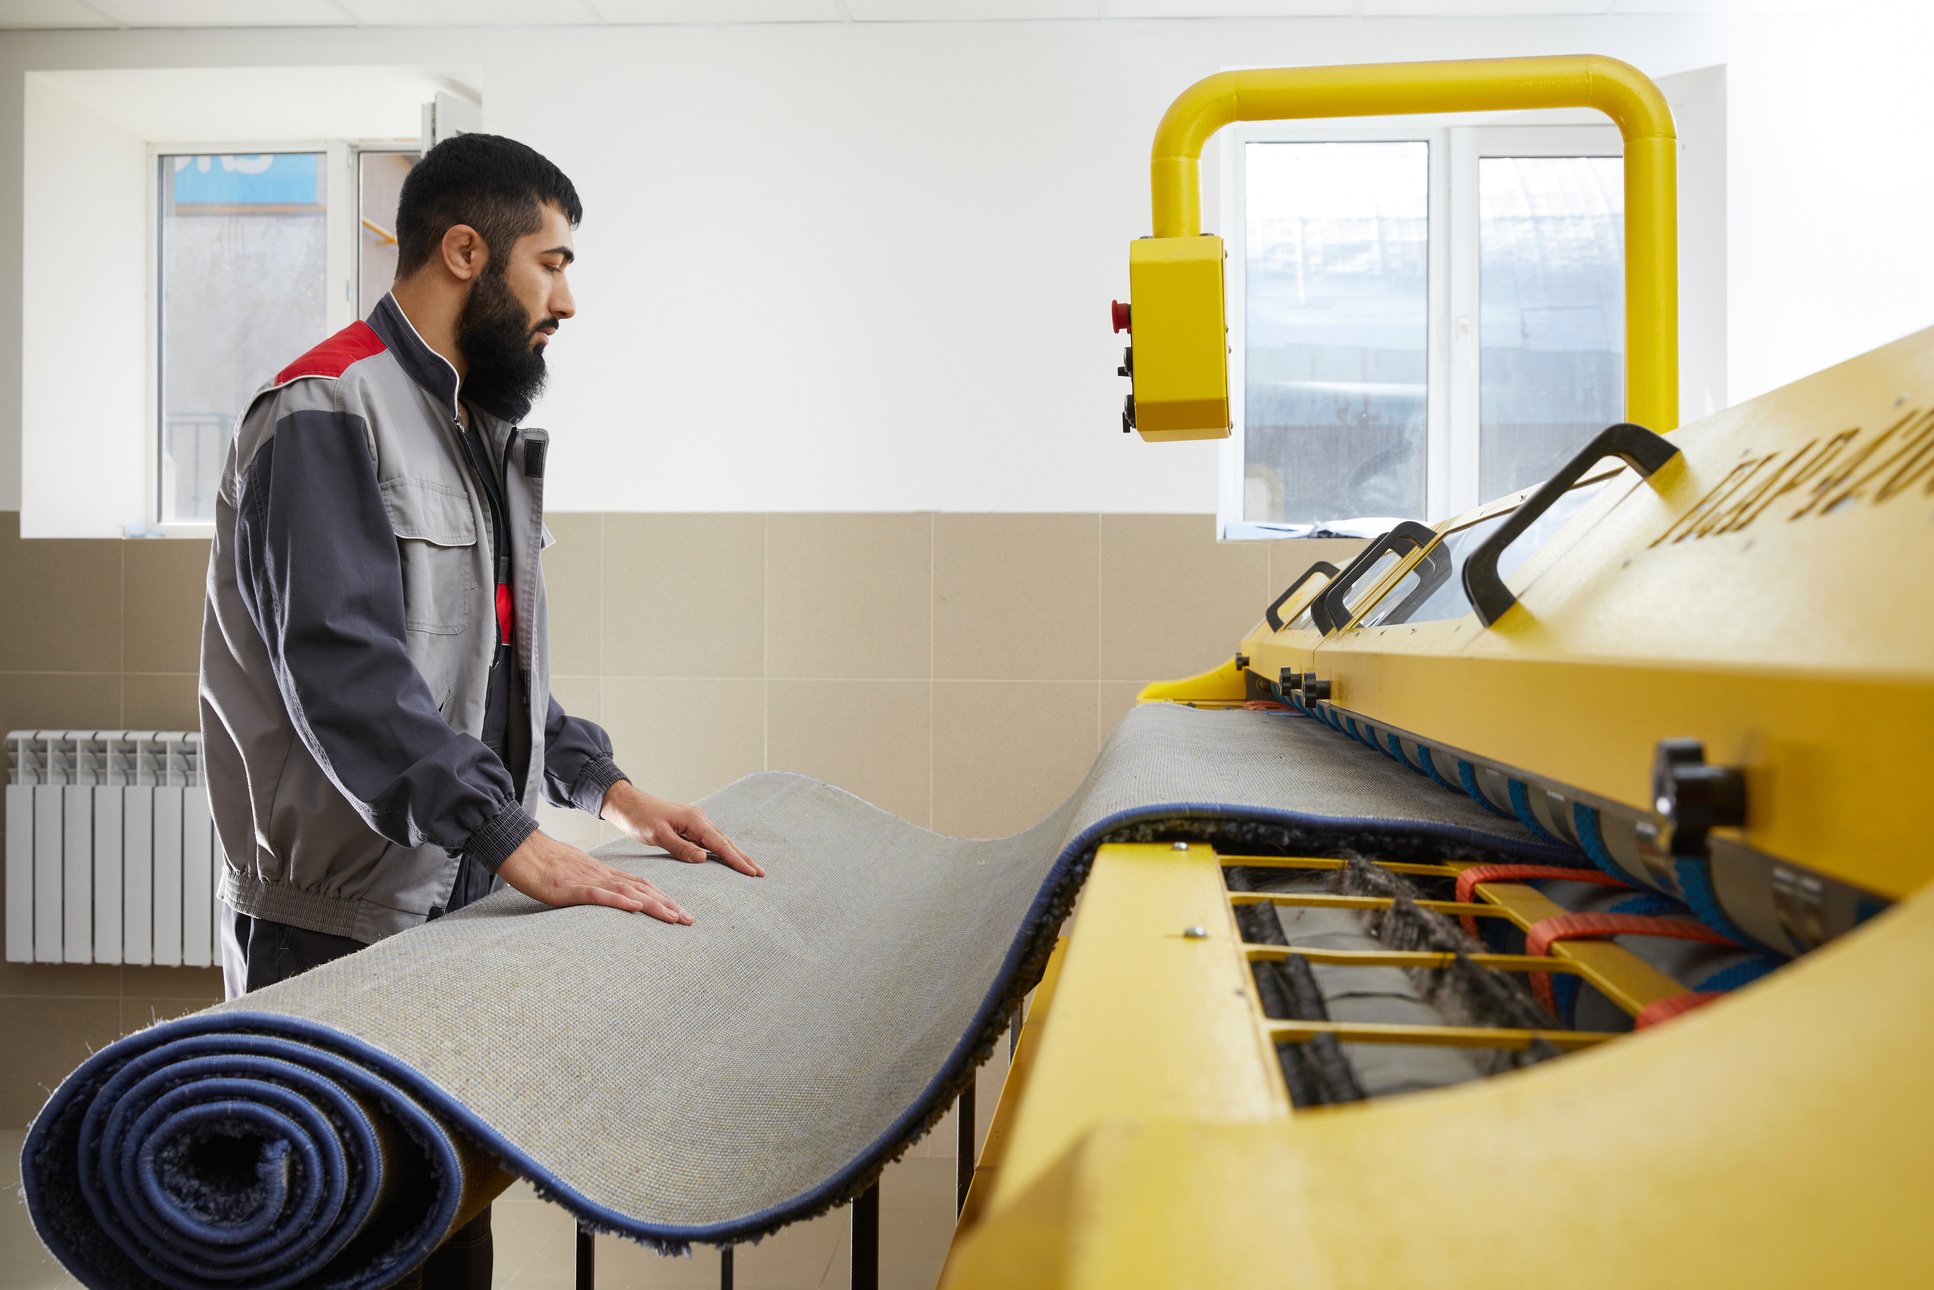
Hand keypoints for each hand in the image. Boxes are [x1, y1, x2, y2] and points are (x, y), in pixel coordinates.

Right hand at [496, 830, 692, 923]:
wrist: (522, 850)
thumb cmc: (546, 865)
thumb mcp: (576, 877)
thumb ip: (595, 889)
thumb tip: (611, 902)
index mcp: (605, 874)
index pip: (642, 886)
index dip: (664, 898)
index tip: (682, 912)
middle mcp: (603, 876)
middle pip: (642, 889)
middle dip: (668, 905)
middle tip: (690, 920)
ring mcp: (588, 881)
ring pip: (627, 893)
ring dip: (653, 905)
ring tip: (674, 917)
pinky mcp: (571, 888)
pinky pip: (598, 895)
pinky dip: (619, 901)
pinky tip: (635, 908)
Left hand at [600, 782, 763, 877]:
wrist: (628, 804)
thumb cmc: (640, 818)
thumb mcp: (658, 835)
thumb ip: (681, 847)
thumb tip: (704, 859)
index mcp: (694, 821)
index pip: (720, 844)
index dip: (736, 859)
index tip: (751, 872)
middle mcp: (699, 820)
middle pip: (726, 842)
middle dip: (743, 858)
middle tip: (760, 873)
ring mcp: (695, 823)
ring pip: (720, 842)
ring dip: (735, 854)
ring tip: (750, 868)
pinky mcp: (689, 827)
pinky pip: (710, 841)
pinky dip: (722, 851)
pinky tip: (727, 858)